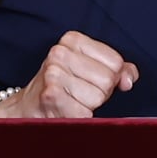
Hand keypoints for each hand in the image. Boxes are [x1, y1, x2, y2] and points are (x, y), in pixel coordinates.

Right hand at [0, 30, 136, 119]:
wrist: (27, 108)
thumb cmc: (62, 87)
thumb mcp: (89, 67)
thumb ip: (117, 69)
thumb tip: (128, 79)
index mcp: (72, 40)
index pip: (116, 62)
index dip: (110, 77)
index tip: (91, 79)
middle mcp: (59, 53)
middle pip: (108, 80)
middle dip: (100, 92)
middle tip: (80, 93)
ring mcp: (53, 74)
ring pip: (98, 97)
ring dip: (89, 105)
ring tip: (72, 100)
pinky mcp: (51, 96)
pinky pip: (86, 113)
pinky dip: (81, 117)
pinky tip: (66, 111)